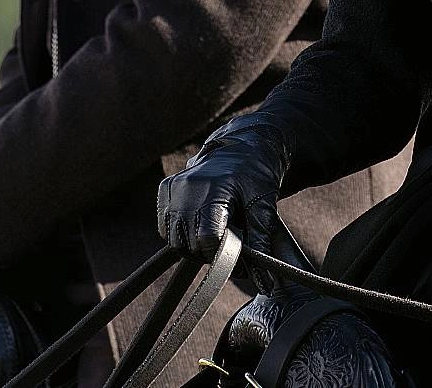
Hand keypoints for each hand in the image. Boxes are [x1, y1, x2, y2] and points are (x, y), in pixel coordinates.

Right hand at [156, 115, 288, 262]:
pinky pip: (165, 227)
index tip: (238, 256)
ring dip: (195, 246)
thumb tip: (265, 284)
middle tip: (230, 243)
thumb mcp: (264, 207)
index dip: (223, 255)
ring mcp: (173, 187)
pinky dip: (181, 234)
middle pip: (190, 243)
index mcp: (214, 189)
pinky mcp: (165, 188)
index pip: (208, 238)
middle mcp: (187, 187)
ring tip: (216, 233)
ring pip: (175, 240)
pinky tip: (200, 224)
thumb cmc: (257, 176)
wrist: (244, 145)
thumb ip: (260, 244)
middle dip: (211, 252)